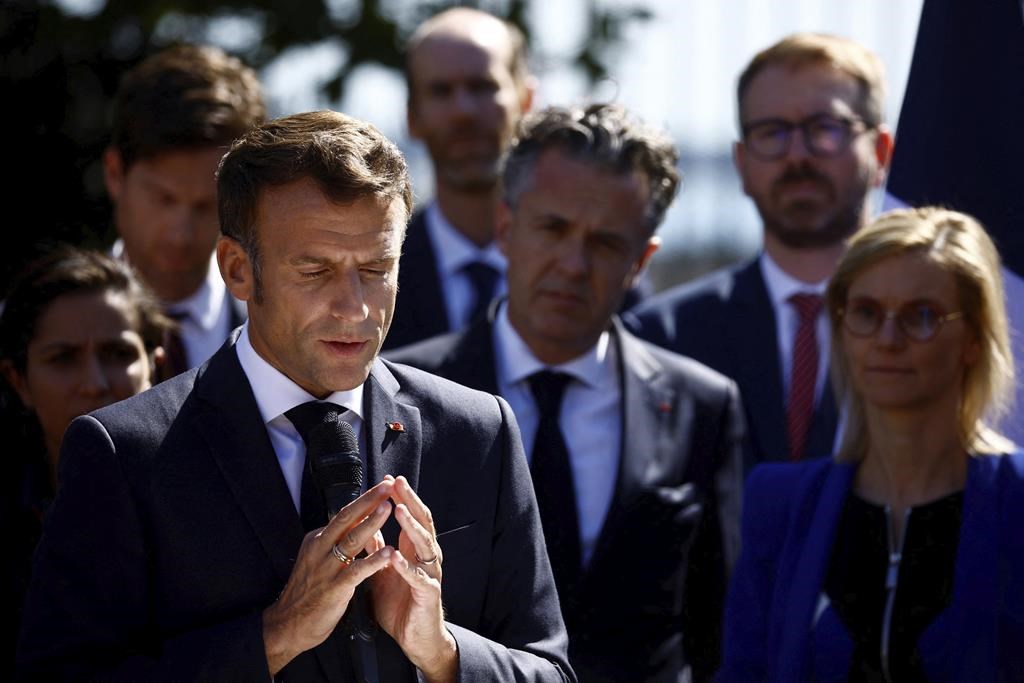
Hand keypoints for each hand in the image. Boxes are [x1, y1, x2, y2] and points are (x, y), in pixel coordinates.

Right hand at [262, 478, 394, 674]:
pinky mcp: (333, 588)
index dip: (364, 500)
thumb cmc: (307, 592)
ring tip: (389, 509)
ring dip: (372, 523)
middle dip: (368, 500)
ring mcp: (326, 568)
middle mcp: (320, 549)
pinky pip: (356, 571)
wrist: (288, 624)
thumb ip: (332, 541)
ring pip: (351, 540)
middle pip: (347, 519)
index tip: (382, 486)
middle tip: (387, 486)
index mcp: (317, 540)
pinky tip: (389, 552)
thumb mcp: (316, 558)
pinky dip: (373, 560)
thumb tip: (351, 522)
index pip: (344, 514)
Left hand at [372, 475, 456, 681]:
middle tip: (399, 483)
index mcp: (413, 550)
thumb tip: (368, 525)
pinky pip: (418, 578)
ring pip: (425, 545)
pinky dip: (407, 567)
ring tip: (400, 511)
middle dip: (410, 501)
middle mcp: (425, 557)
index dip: (401, 497)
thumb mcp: (384, 571)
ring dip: (411, 527)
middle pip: (422, 522)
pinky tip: (396, 556)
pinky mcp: (428, 594)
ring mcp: (430, 574)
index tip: (388, 478)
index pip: (411, 516)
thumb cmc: (400, 604)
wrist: (414, 637)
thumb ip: (378, 548)